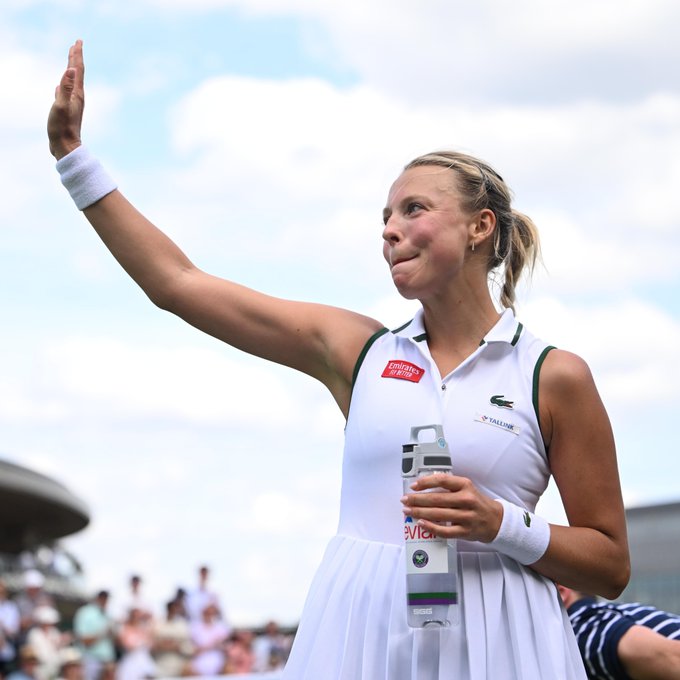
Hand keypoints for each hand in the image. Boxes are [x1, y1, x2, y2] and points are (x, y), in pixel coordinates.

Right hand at [47, 40, 84, 159]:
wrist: (65, 147)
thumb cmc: (61, 128)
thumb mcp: (61, 105)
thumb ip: (66, 87)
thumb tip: (72, 69)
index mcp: (76, 94)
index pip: (78, 70)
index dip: (77, 55)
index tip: (78, 41)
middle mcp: (76, 97)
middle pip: (77, 73)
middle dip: (76, 58)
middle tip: (76, 44)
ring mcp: (72, 104)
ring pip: (72, 82)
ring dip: (71, 70)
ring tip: (70, 61)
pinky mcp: (66, 110)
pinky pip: (65, 92)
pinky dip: (63, 85)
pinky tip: (59, 86)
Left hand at [401, 473, 502, 542]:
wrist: (495, 520)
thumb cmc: (476, 502)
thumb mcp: (466, 488)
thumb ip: (449, 486)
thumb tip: (423, 488)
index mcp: (465, 485)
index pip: (442, 480)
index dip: (425, 482)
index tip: (413, 486)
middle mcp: (466, 499)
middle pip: (436, 499)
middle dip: (417, 500)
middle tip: (404, 500)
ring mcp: (466, 516)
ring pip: (438, 514)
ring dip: (420, 512)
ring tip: (408, 511)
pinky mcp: (465, 531)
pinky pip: (445, 530)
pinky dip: (431, 527)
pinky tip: (421, 523)